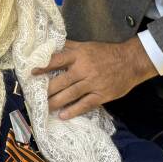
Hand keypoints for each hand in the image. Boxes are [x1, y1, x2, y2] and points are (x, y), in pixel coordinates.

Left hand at [33, 37, 157, 118]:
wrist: (131, 61)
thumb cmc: (106, 53)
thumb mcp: (87, 45)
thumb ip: (70, 47)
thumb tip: (51, 45)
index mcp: (79, 55)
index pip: (56, 60)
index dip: (43, 66)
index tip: (31, 73)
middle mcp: (84, 69)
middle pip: (61, 82)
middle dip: (46, 90)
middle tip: (34, 97)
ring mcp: (93, 83)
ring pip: (70, 95)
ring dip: (55, 102)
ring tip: (44, 108)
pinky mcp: (102, 95)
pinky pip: (85, 104)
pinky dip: (73, 111)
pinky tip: (63, 116)